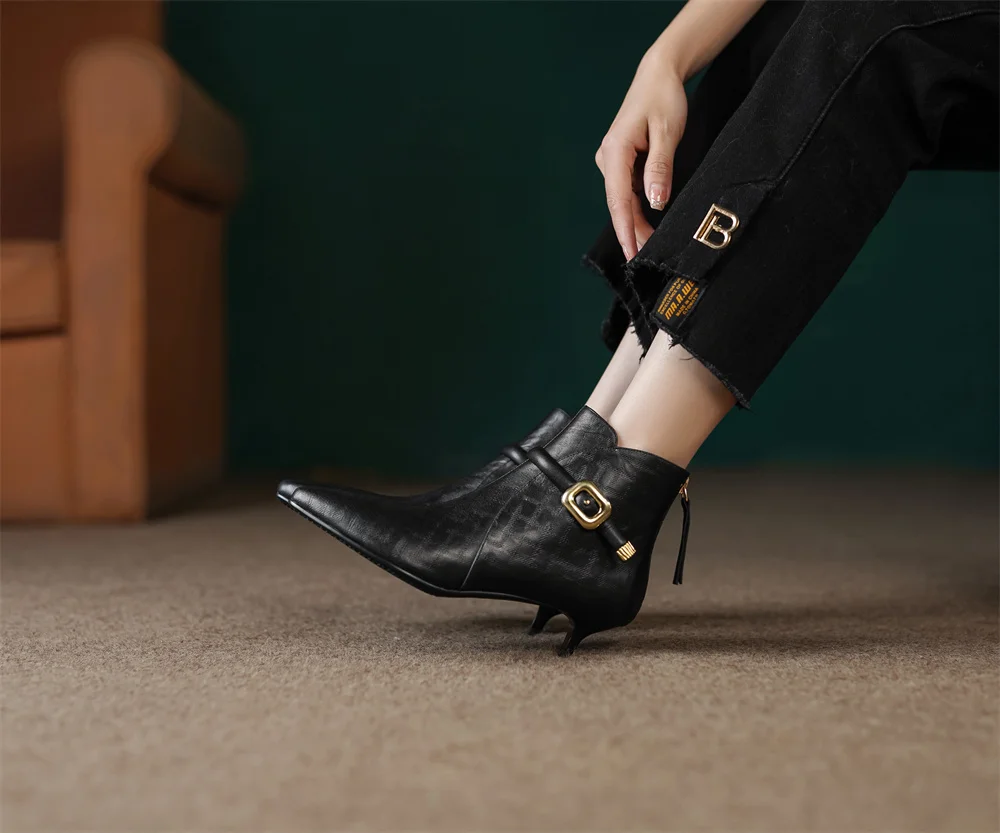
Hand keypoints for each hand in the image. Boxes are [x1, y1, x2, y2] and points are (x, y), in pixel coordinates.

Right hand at [595, 50, 687, 259]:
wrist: (658, 75)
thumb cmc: (664, 99)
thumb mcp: (667, 132)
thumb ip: (660, 168)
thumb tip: (655, 203)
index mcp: (615, 151)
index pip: (618, 199)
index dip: (625, 229)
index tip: (632, 253)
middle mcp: (608, 159)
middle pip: (619, 204)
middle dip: (633, 231)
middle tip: (647, 257)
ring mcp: (612, 161)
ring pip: (623, 200)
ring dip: (636, 222)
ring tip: (650, 245)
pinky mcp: (621, 162)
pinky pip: (627, 191)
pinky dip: (637, 209)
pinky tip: (648, 224)